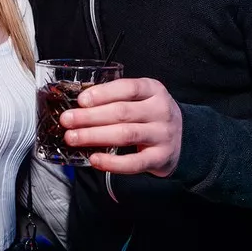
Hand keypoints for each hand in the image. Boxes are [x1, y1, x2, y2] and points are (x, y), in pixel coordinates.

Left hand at [60, 77, 182, 176]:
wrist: (184, 138)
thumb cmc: (151, 115)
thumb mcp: (141, 99)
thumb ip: (116, 98)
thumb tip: (78, 105)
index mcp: (154, 90)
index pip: (128, 88)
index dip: (103, 94)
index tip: (81, 100)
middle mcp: (161, 110)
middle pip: (122, 112)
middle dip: (90, 117)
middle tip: (67, 121)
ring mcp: (162, 135)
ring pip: (126, 134)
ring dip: (95, 136)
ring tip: (73, 138)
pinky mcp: (160, 158)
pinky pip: (134, 163)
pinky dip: (112, 162)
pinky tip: (94, 159)